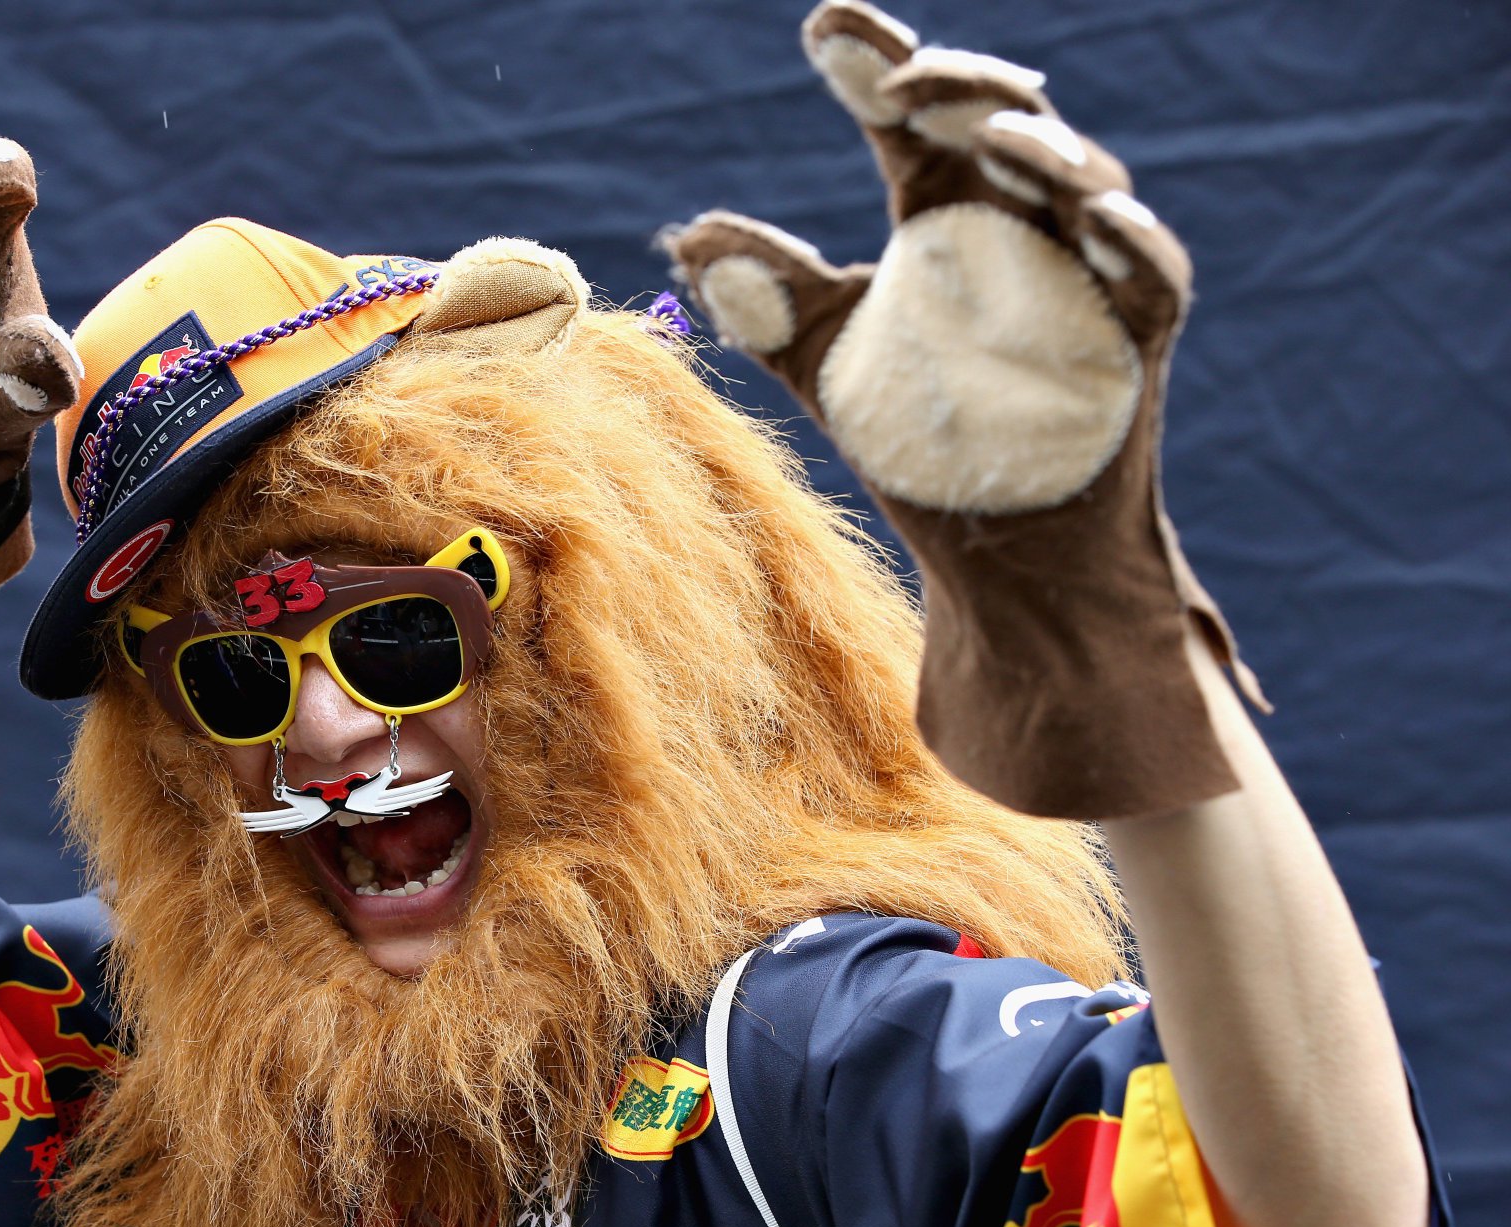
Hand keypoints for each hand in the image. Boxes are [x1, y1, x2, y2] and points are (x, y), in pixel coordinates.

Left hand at [666, 2, 1260, 819]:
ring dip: (1042, 153)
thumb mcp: (829, 369)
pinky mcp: (1138, 343)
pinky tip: (1092, 217)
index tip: (821, 29)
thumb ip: (769, 304)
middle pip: (1004, 125)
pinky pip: (1149, 277)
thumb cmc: (924, 452)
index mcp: (946, 216)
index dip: (876, 66)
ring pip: (1084, 185)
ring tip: (990, 131)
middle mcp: (1020, 228)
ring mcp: (1086, 279)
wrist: (999, 564)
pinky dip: (1127, 243)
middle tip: (902, 81)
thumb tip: (686, 237)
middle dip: (962, 89)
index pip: (913, 121)